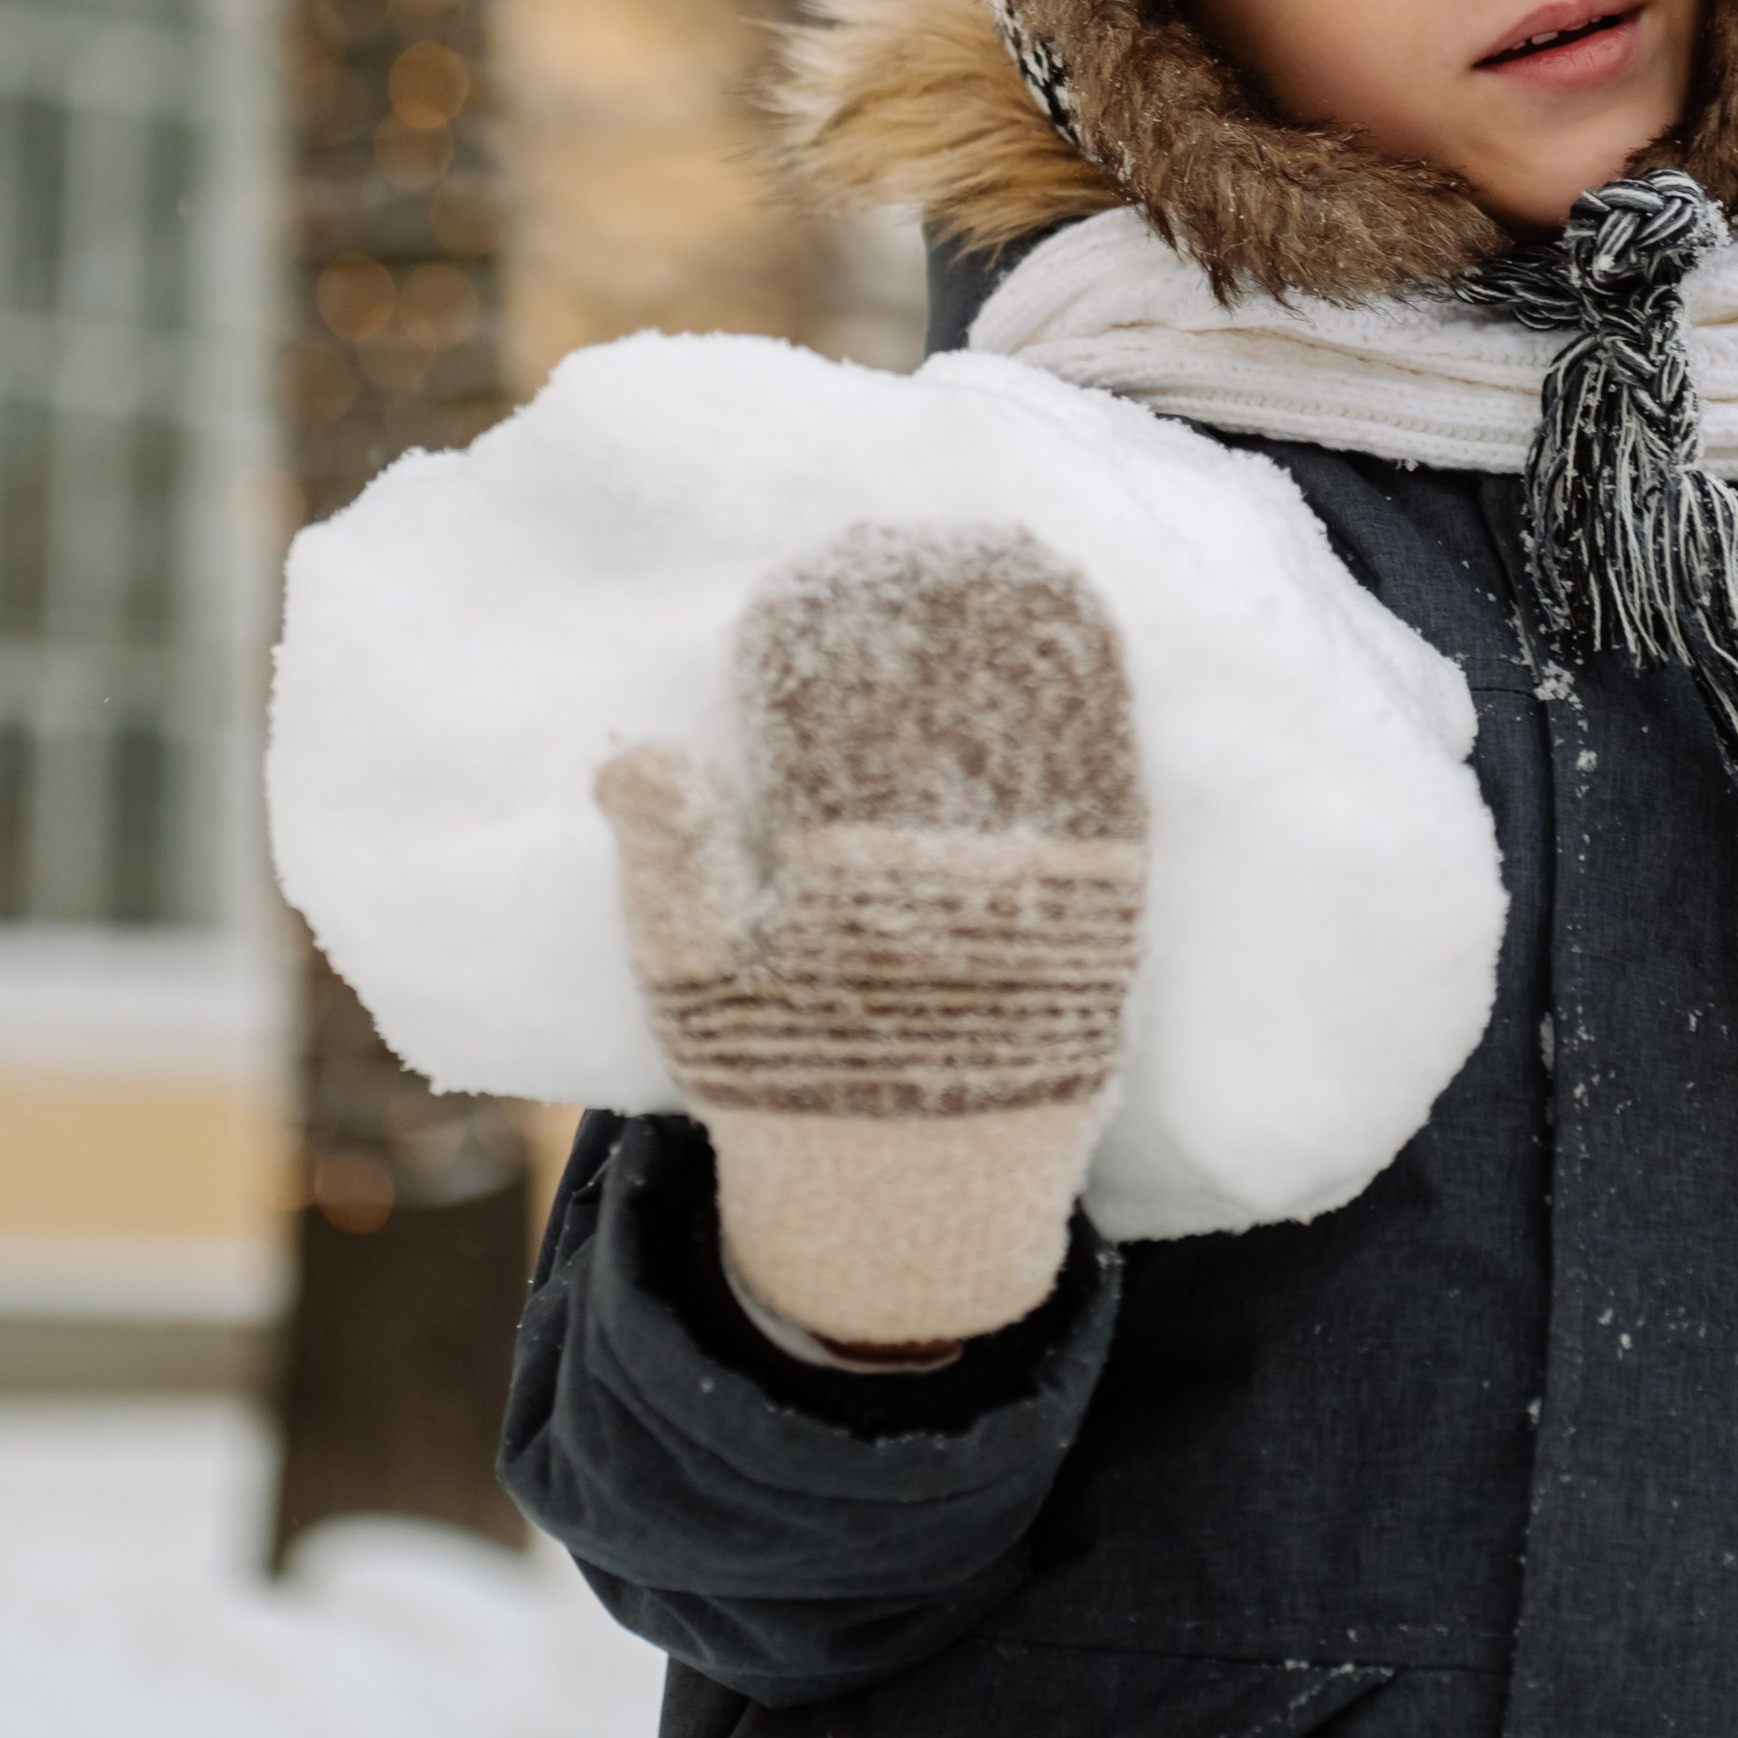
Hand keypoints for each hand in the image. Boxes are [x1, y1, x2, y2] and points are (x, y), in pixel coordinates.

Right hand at [598, 522, 1144, 1355]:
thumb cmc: (789, 1082)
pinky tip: (1081, 624)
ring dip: (1017, 621)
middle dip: (923, 605)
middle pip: (935, 695)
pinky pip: (1105, 767)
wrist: (921, 1204)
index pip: (820, 715)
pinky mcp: (1106, 905)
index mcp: (831, 879)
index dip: (811, 632)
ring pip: (1029, 712)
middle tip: (913, 533)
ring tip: (1002, 547)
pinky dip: (1092, 686)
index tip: (806, 573)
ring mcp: (1034, 881)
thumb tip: (631, 750)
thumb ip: (667, 866)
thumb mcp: (696, 990)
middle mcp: (942, 868)